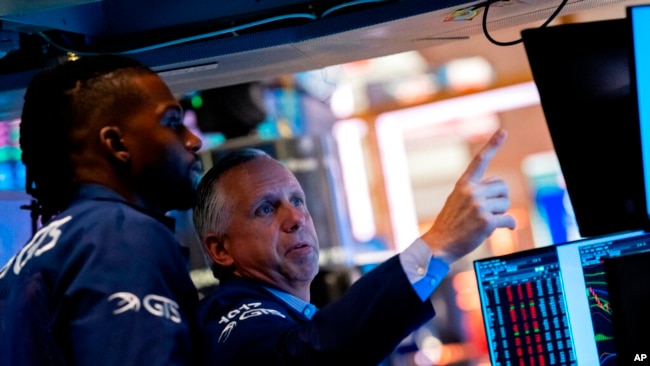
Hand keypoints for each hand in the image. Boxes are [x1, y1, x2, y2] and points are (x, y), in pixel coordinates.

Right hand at [420, 129, 515, 263]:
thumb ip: (474, 191)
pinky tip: (500, 229)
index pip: (479, 161)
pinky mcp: (486, 221)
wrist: (439, 244)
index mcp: (463, 185)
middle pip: (503, 187)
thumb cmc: (449, 224)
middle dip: (501, 198)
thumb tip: (498, 190)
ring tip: (486, 221)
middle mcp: (471, 192)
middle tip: (491, 209)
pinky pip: (509, 220)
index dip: (492, 145)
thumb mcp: (456, 201)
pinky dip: (508, 226)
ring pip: (506, 204)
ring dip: (501, 214)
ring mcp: (479, 206)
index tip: (503, 132)